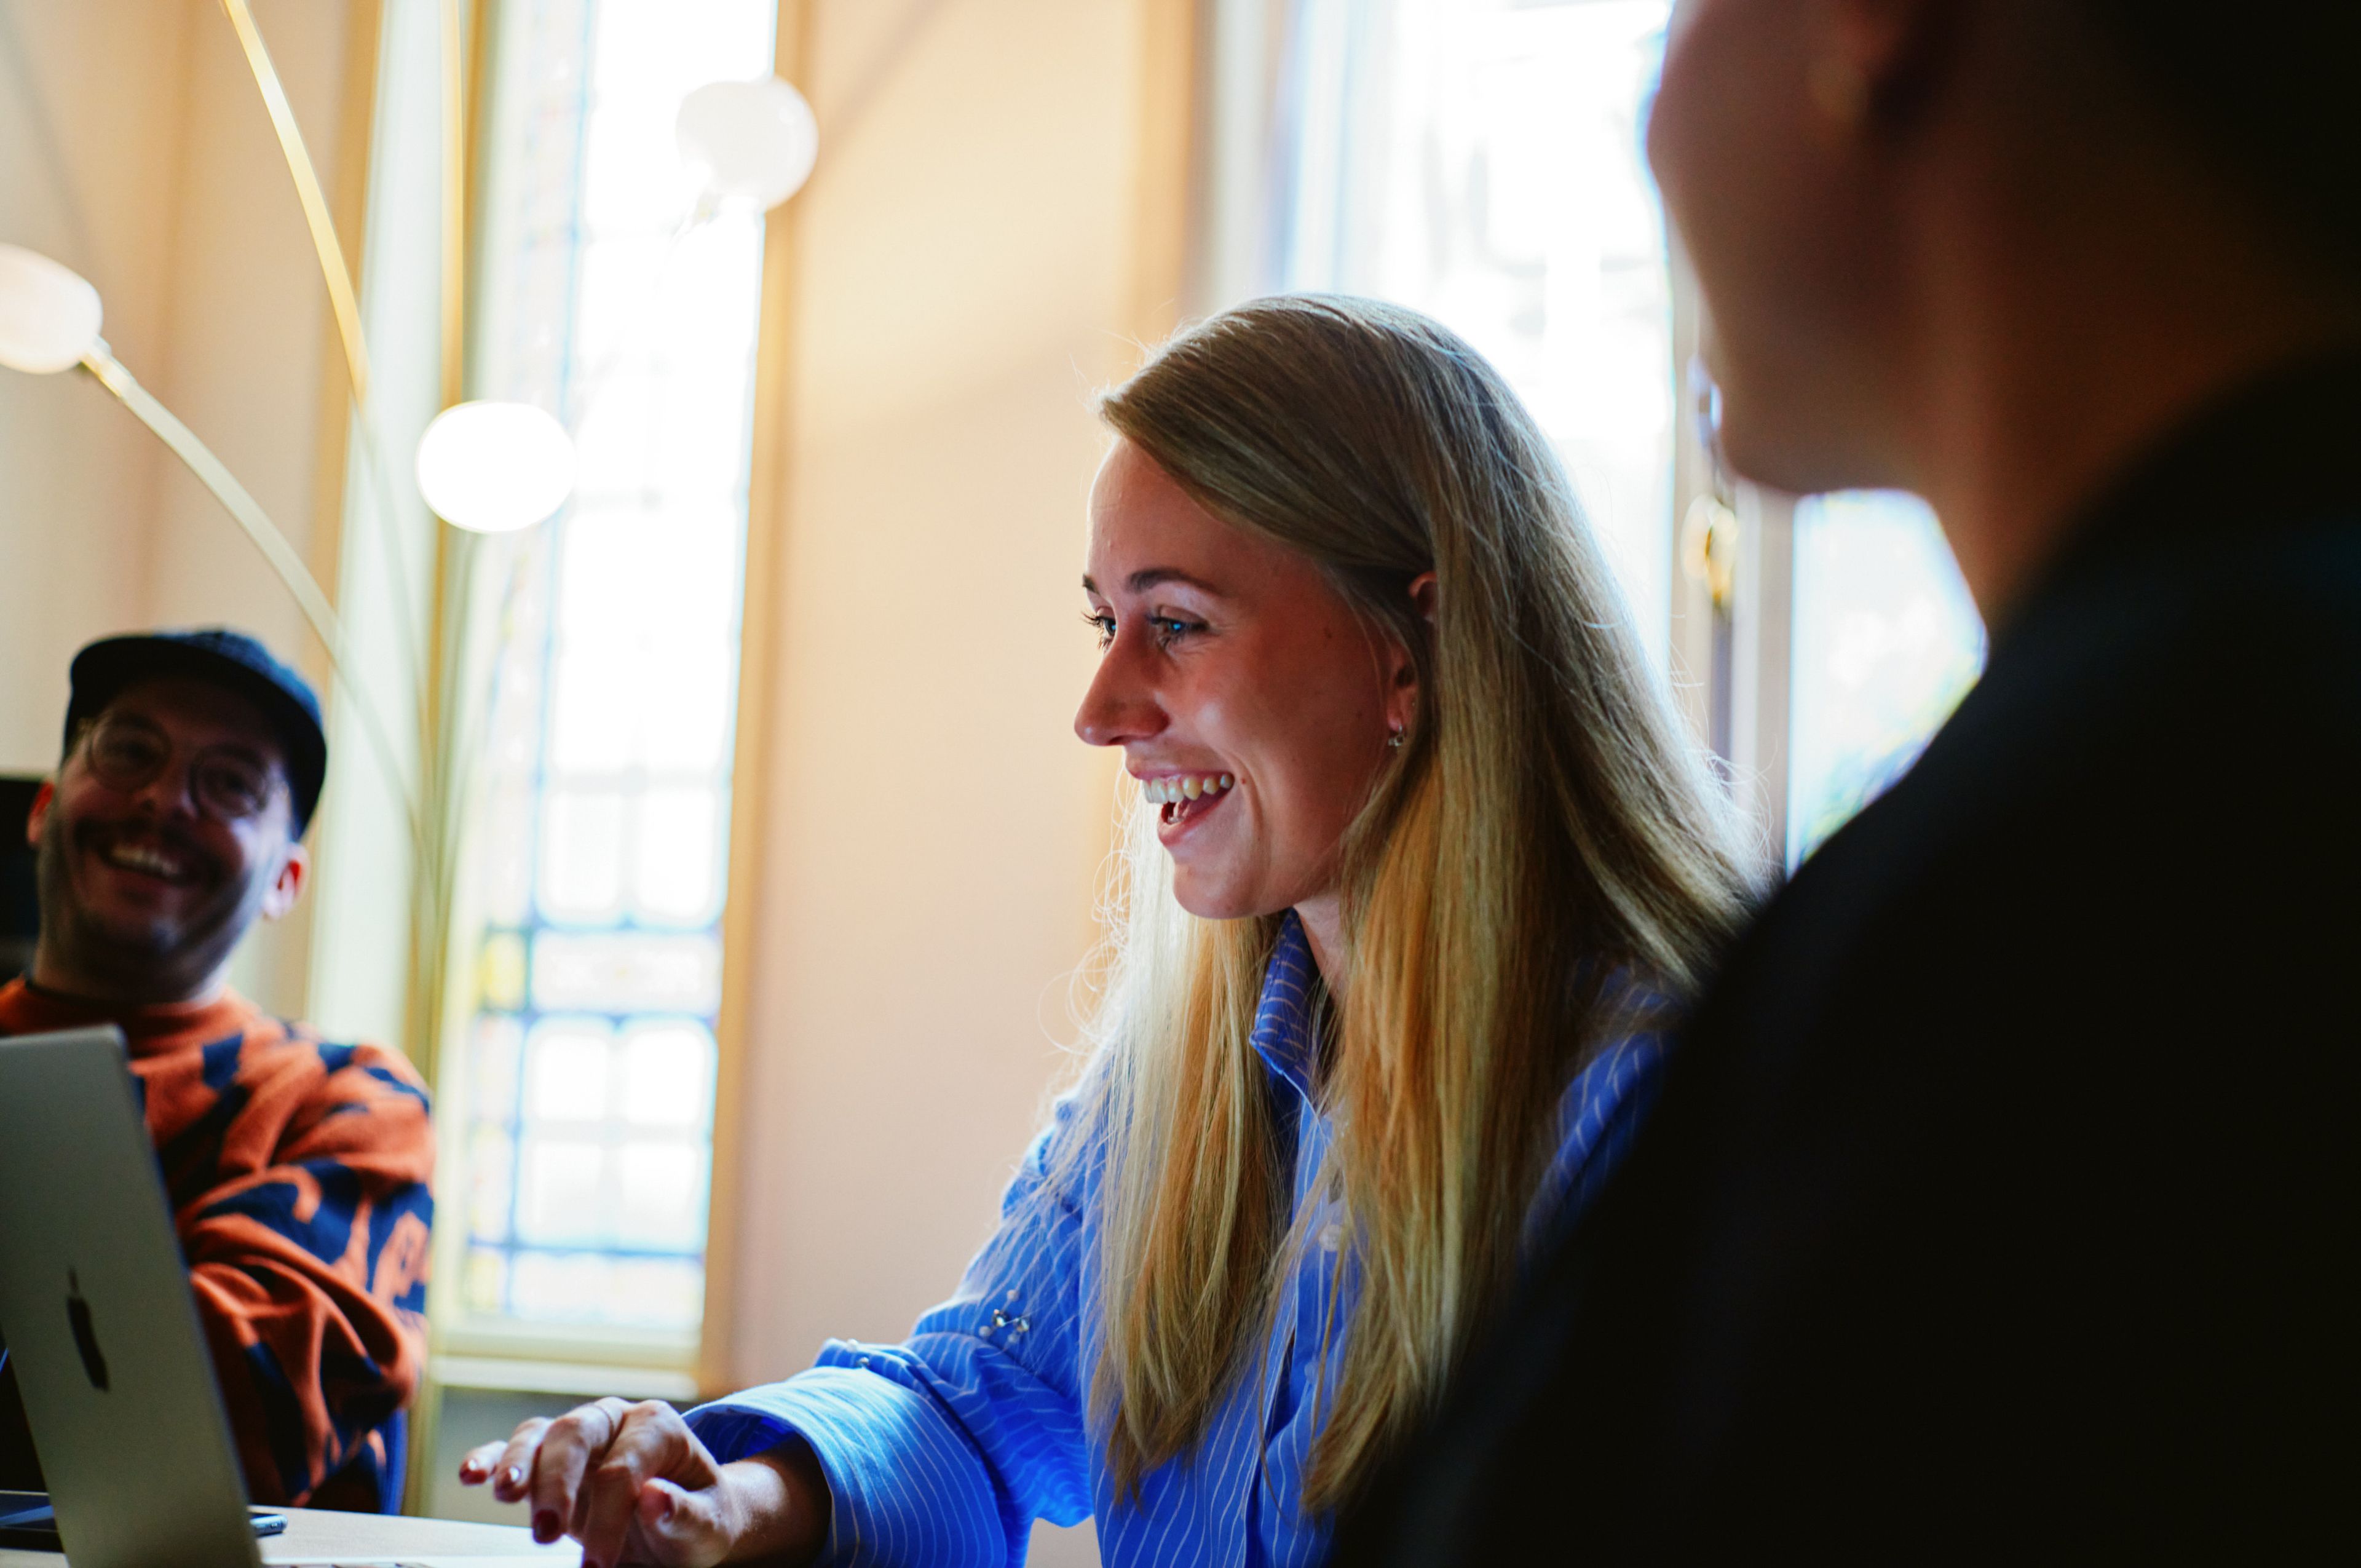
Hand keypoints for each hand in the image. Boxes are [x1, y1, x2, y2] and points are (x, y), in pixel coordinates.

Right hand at [456, 1397, 824, 1567]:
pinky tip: (470, 1475)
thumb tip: (654, 1499)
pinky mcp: (549, 1458)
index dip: (609, 1517)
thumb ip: (685, 1513)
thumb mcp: (708, 1525)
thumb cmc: (699, 1518)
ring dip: (518, 1466)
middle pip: (577, 1434)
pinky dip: (491, 1459)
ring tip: (503, 1497)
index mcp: (659, 1427)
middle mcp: (615, 1420)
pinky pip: (513, 1447)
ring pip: (541, 1435)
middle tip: (547, 1535)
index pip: (625, 1467)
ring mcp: (579, 1435)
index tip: (598, 1566)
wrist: (687, 1518)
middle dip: (557, 1483)